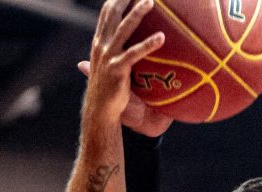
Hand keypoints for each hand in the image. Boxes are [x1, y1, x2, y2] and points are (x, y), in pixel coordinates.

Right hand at [83, 0, 167, 129]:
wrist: (101, 111)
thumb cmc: (107, 90)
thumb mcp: (104, 66)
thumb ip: (108, 51)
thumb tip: (110, 43)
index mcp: (99, 43)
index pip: (106, 14)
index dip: (115, 0)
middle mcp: (102, 45)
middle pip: (113, 14)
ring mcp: (108, 56)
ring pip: (124, 28)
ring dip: (138, 13)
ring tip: (151, 1)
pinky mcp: (118, 69)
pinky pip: (135, 53)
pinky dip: (149, 44)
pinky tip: (162, 37)